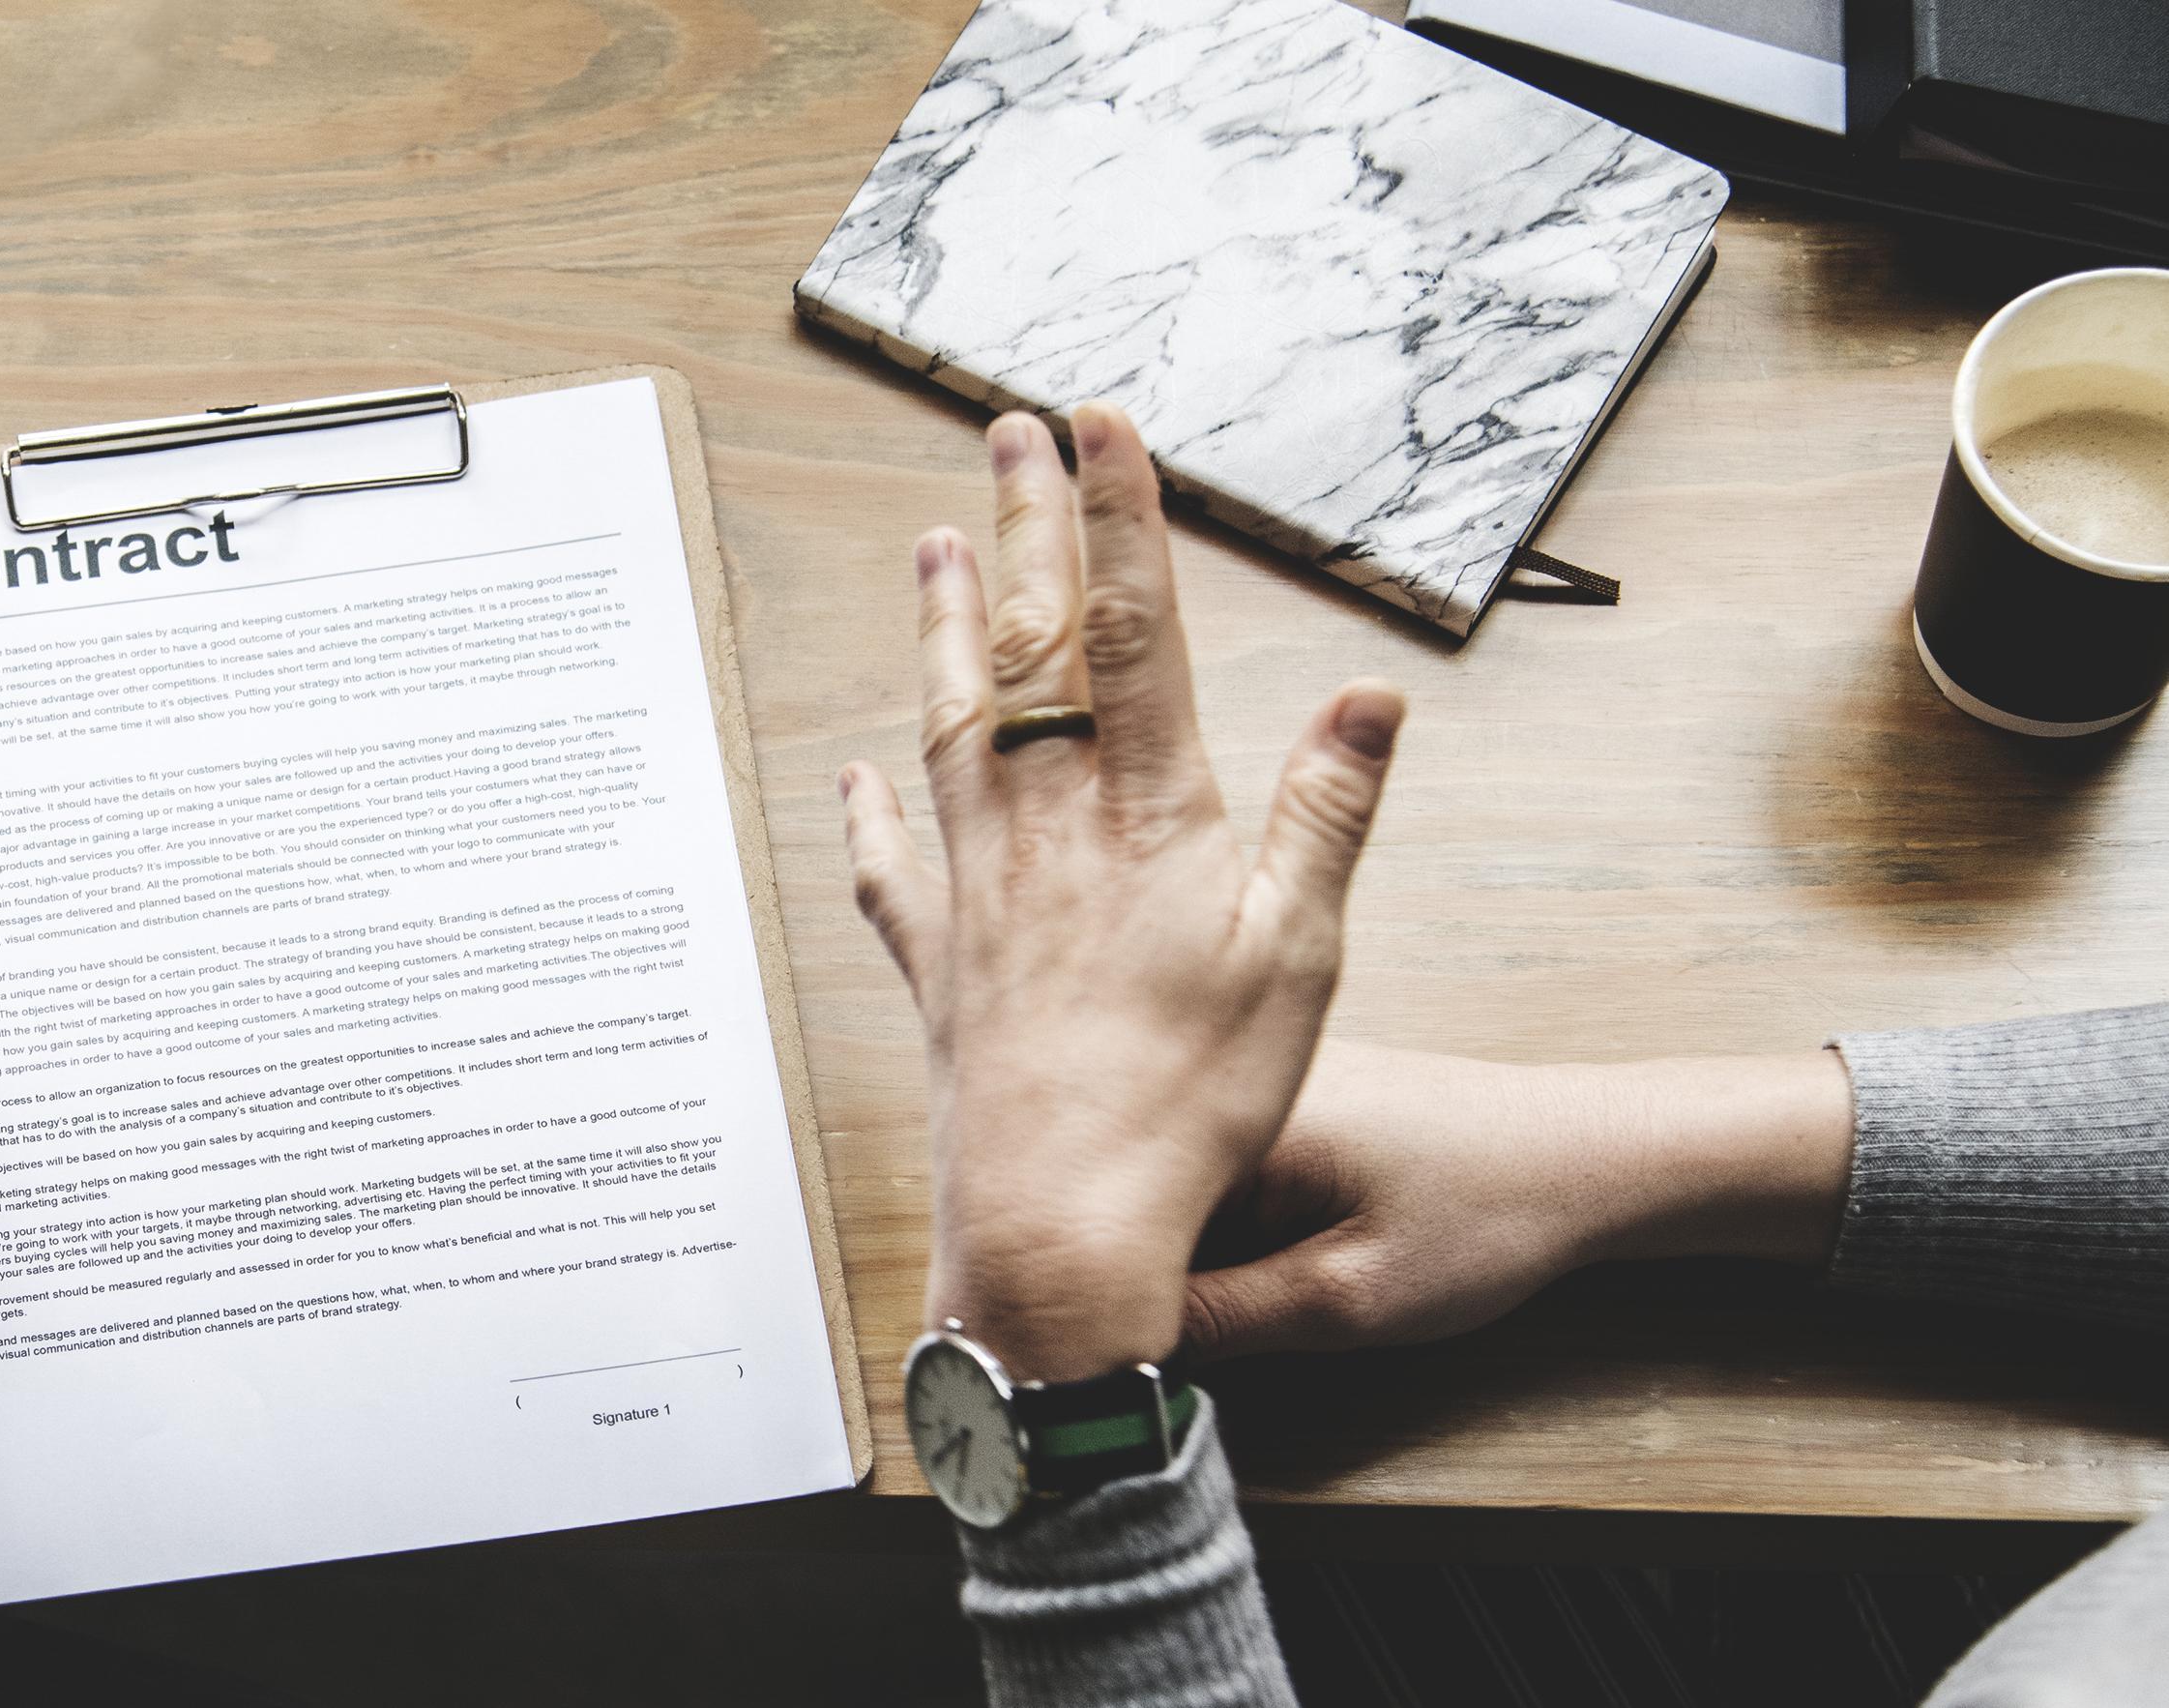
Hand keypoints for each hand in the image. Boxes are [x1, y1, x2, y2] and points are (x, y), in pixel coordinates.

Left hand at [842, 404, 1404, 1382]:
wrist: (1062, 1222)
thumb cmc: (1194, 1100)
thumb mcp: (1301, 956)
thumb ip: (1327, 814)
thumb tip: (1369, 690)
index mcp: (1148, 815)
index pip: (1134, 630)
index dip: (1119, 518)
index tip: (1099, 421)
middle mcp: (1048, 830)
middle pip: (1032, 648)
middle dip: (1025, 531)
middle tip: (1006, 433)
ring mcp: (979, 892)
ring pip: (951, 725)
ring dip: (941, 629)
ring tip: (929, 547)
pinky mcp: (940, 966)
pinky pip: (890, 869)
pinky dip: (871, 813)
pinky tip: (854, 774)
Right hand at [1179, 1043, 1855, 1360]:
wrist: (1590, 1154)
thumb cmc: (1489, 1217)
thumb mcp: (1349, 1299)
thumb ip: (1223, 1323)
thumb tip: (1118, 1349)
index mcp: (1233, 1116)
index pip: (1115, 1216)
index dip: (1113, 1291)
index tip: (1125, 1352)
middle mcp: (1230, 1078)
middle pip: (1135, 1191)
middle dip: (1143, 1261)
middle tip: (1193, 1320)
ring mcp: (1255, 1079)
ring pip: (1172, 1178)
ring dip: (1184, 1237)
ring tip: (1247, 1272)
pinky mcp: (1279, 1092)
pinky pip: (1212, 1160)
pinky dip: (1220, 1210)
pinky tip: (1268, 1240)